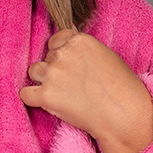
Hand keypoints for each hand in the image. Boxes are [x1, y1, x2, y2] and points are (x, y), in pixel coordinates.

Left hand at [19, 26, 152, 152]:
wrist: (126, 115)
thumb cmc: (123, 88)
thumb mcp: (106, 56)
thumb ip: (83, 48)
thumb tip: (69, 36)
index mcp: (78, 40)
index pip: (56, 40)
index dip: (62, 53)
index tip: (71, 66)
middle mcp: (63, 53)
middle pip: (47, 57)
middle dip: (56, 69)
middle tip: (73, 85)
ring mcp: (53, 74)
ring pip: (33, 71)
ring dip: (42, 81)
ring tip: (61, 93)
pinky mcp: (46, 95)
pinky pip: (25, 93)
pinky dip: (32, 99)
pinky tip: (45, 103)